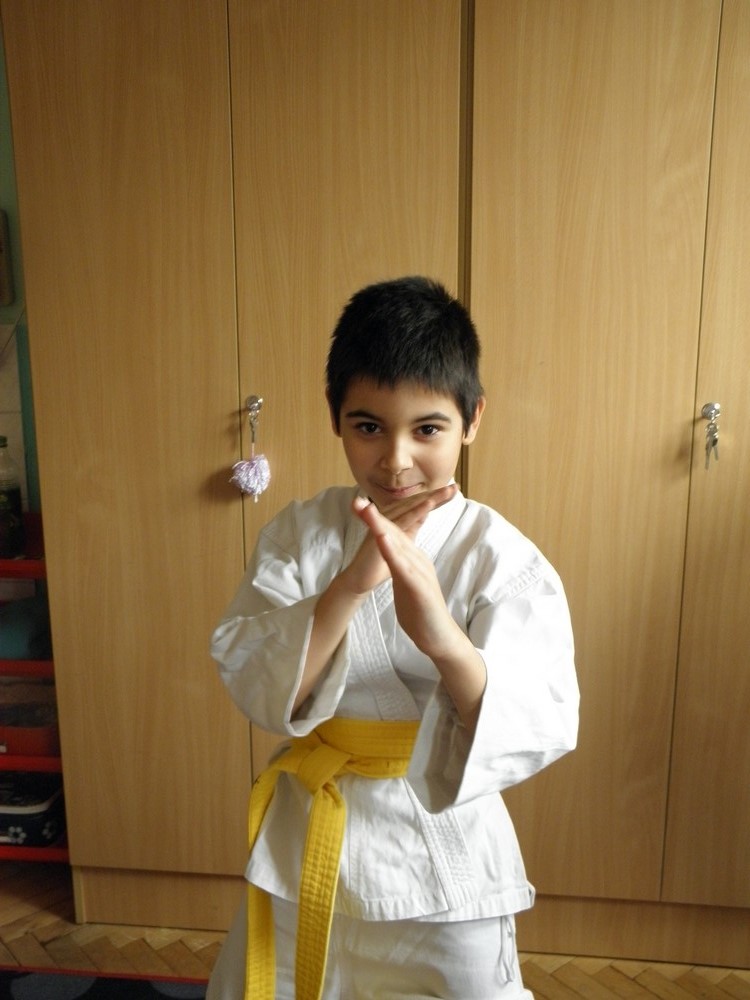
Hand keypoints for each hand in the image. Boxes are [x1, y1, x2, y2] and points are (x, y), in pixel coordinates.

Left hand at [353, 488, 486, 731]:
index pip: (393, 535)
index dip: (376, 520)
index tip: (358, 507)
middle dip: (376, 517)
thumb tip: (390, 556)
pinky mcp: (420, 588)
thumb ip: (399, 568)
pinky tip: (382, 541)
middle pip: (396, 533)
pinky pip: (404, 567)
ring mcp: (420, 573)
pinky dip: (392, 552)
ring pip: (400, 546)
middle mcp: (418, 561)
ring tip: (367, 512)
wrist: (440, 638)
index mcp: (413, 560)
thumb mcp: (405, 584)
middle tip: (357, 501)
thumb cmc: (422, 612)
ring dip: (382, 528)